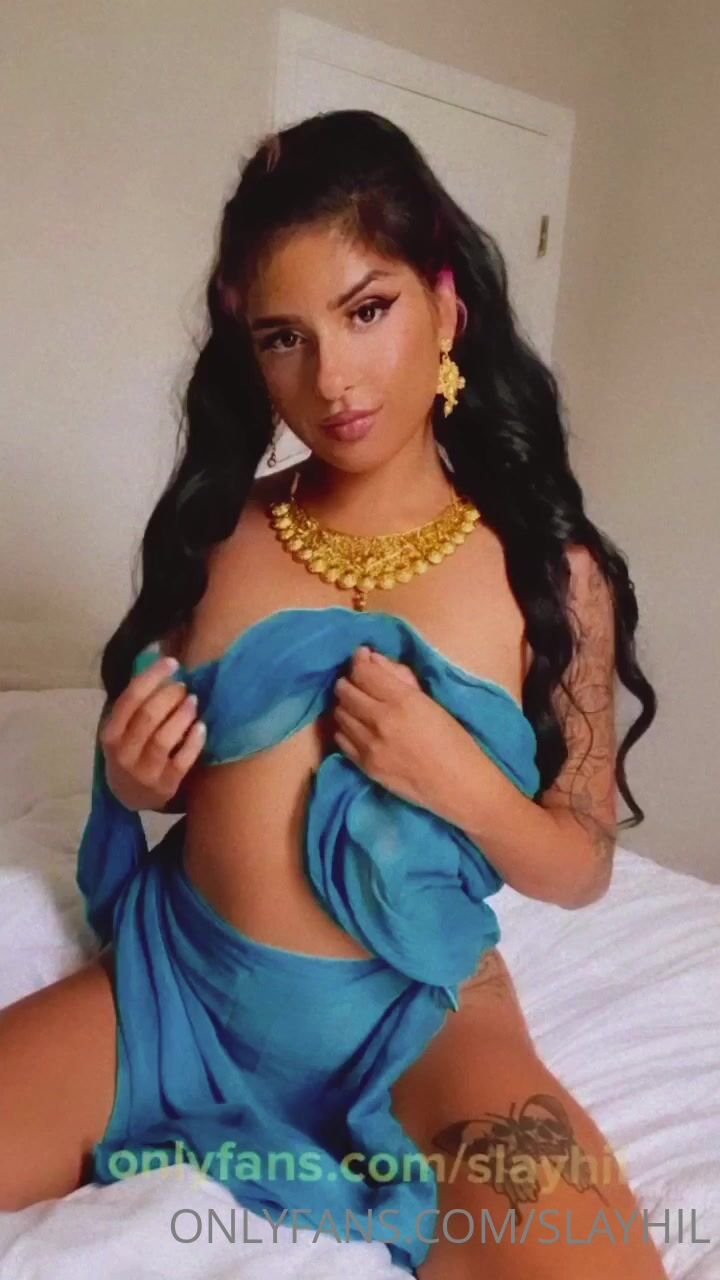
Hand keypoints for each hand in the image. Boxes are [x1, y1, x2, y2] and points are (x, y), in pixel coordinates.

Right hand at [99, 656, 205, 810]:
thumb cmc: (130, 752)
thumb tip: (159, 665)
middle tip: (184, 688)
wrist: (129, 797)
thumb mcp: (121, 730)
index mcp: (110, 734)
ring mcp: (143, 772)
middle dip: (170, 696)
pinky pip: (182, 761)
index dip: (152, 676)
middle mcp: (123, 754)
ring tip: (193, 702)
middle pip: (148, 716)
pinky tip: (202, 727)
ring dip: (182, 715)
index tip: (172, 662)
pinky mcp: (165, 786)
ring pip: (164, 738)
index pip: (129, 698)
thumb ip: (135, 705)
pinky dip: (193, 741)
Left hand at [331, 645, 477, 812]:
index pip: (363, 672)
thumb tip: (372, 659)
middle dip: (349, 681)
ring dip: (346, 704)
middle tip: (359, 681)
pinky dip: (345, 728)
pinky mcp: (365, 766)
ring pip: (340, 714)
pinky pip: (341, 739)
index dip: (359, 660)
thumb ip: (400, 677)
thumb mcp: (432, 702)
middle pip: (345, 691)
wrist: (458, 785)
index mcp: (403, 701)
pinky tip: (358, 727)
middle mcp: (381, 721)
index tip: (362, 656)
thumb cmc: (455, 740)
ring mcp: (370, 746)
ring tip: (358, 704)